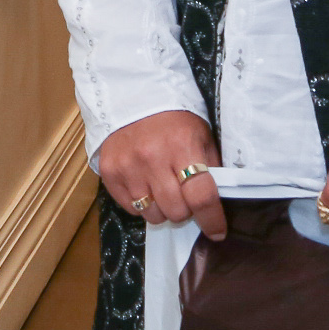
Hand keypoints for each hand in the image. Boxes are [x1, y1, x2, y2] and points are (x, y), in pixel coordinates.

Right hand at [96, 110, 226, 236]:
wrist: (132, 97)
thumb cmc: (175, 119)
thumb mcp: (201, 136)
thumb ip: (210, 168)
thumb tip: (218, 203)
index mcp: (182, 147)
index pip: (201, 196)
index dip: (212, 220)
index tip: (217, 233)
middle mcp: (153, 158)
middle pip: (176, 211)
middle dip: (185, 211)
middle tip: (184, 196)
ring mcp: (128, 166)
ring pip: (152, 215)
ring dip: (162, 210)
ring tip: (163, 192)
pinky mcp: (109, 172)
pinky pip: (131, 208)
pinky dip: (141, 205)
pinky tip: (145, 186)